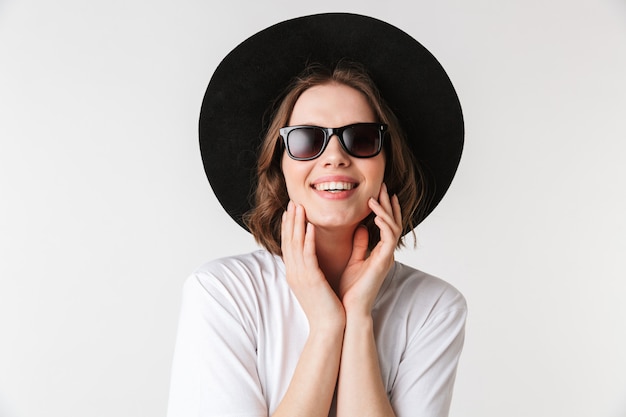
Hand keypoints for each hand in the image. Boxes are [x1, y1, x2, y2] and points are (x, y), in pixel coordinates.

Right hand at [281, 201, 345, 331]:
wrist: (328, 328)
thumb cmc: (326, 308)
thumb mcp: (317, 284)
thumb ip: (315, 268)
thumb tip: (317, 257)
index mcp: (295, 274)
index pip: (289, 246)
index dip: (289, 228)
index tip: (291, 212)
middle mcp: (294, 273)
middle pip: (288, 241)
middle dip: (290, 221)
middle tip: (292, 203)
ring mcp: (300, 276)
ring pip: (296, 245)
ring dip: (297, 224)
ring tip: (299, 207)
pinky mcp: (311, 279)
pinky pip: (308, 255)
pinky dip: (308, 239)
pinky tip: (311, 226)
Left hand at [339, 183, 401, 315]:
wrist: (349, 310)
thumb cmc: (349, 289)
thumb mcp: (353, 261)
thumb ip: (359, 244)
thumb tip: (360, 227)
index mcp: (379, 252)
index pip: (386, 225)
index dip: (384, 209)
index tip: (378, 193)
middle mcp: (385, 253)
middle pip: (393, 222)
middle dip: (388, 204)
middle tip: (383, 186)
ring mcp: (386, 257)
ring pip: (393, 227)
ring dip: (385, 210)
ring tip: (376, 197)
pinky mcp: (383, 262)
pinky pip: (389, 238)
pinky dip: (384, 224)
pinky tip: (376, 215)